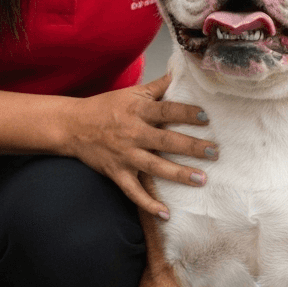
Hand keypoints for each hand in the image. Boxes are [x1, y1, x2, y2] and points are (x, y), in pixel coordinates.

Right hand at [62, 73, 217, 219]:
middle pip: (166, 141)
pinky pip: (134, 192)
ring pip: (155, 167)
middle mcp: (133, 133)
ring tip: (202, 180)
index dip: (186, 113)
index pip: (166, 110)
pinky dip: (148, 205)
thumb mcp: (131, 93)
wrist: (73, 125)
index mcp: (137, 110)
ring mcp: (125, 155)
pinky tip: (166, 214)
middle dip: (191, 147)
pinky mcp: (117, 173)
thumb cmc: (106, 107)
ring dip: (179, 174)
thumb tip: (179, 73)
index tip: (206, 117)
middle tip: (214, 152)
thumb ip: (157, 87)